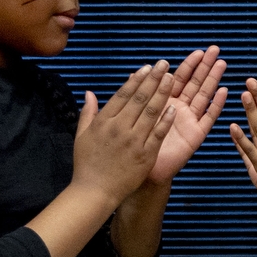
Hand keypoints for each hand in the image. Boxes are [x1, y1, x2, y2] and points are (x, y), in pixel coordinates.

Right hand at [71, 62, 174, 209]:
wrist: (95, 192)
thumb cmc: (87, 164)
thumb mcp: (81, 136)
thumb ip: (88, 113)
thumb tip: (90, 93)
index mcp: (103, 122)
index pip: (122, 95)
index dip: (136, 80)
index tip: (147, 68)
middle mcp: (119, 128)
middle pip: (139, 99)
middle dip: (153, 80)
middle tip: (164, 64)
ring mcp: (133, 142)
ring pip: (151, 113)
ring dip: (162, 94)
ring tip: (172, 78)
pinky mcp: (145, 155)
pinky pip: (158, 134)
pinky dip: (166, 120)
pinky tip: (174, 107)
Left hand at [146, 46, 229, 186]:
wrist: (143, 170)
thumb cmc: (137, 145)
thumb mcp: (134, 116)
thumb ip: (137, 95)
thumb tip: (133, 73)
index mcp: (165, 101)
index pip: (179, 78)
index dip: (189, 65)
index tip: (198, 51)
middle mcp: (180, 109)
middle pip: (195, 83)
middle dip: (205, 66)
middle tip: (215, 50)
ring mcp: (189, 121)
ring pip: (203, 96)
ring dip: (213, 80)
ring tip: (222, 64)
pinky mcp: (196, 135)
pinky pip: (208, 118)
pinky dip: (216, 105)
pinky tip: (224, 92)